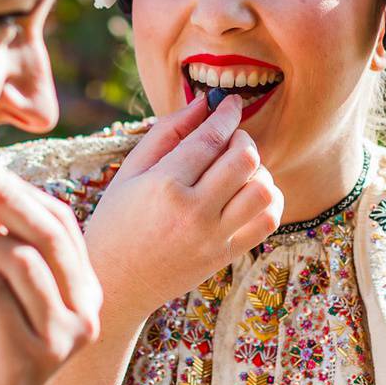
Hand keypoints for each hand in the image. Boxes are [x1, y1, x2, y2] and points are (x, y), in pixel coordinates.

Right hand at [85, 94, 282, 324]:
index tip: (231, 103)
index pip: (211, 138)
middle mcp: (193, 211)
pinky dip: (268, 201)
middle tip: (229, 140)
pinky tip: (249, 195)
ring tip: (239, 172)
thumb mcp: (130, 171)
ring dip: (259, 171)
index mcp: (164, 185)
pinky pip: (268, 221)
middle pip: (244, 159)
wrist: (117, 282)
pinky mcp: (225, 255)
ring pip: (264, 190)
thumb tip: (203, 103)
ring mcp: (213, 237)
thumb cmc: (117, 220)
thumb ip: (167, 132)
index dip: (227, 114)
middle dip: (243, 139)